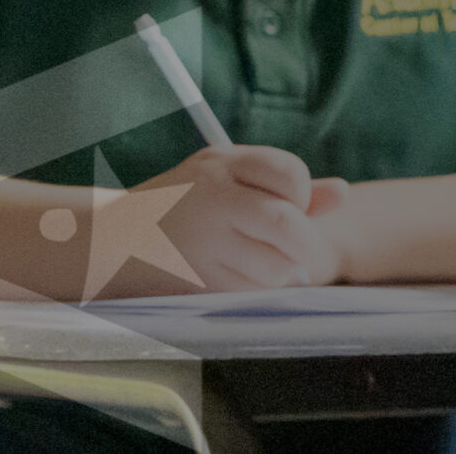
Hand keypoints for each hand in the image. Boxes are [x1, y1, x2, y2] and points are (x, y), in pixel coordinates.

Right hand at [119, 146, 350, 294]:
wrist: (113, 239)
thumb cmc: (188, 202)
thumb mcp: (230, 178)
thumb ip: (289, 187)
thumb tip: (343, 193)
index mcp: (221, 164)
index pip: (289, 173)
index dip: (301, 193)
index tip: (292, 204)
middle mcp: (210, 198)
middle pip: (286, 223)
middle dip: (305, 241)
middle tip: (299, 248)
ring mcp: (201, 241)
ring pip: (275, 265)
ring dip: (282, 268)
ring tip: (259, 258)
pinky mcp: (196, 280)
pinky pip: (252, 291)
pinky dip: (258, 287)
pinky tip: (236, 273)